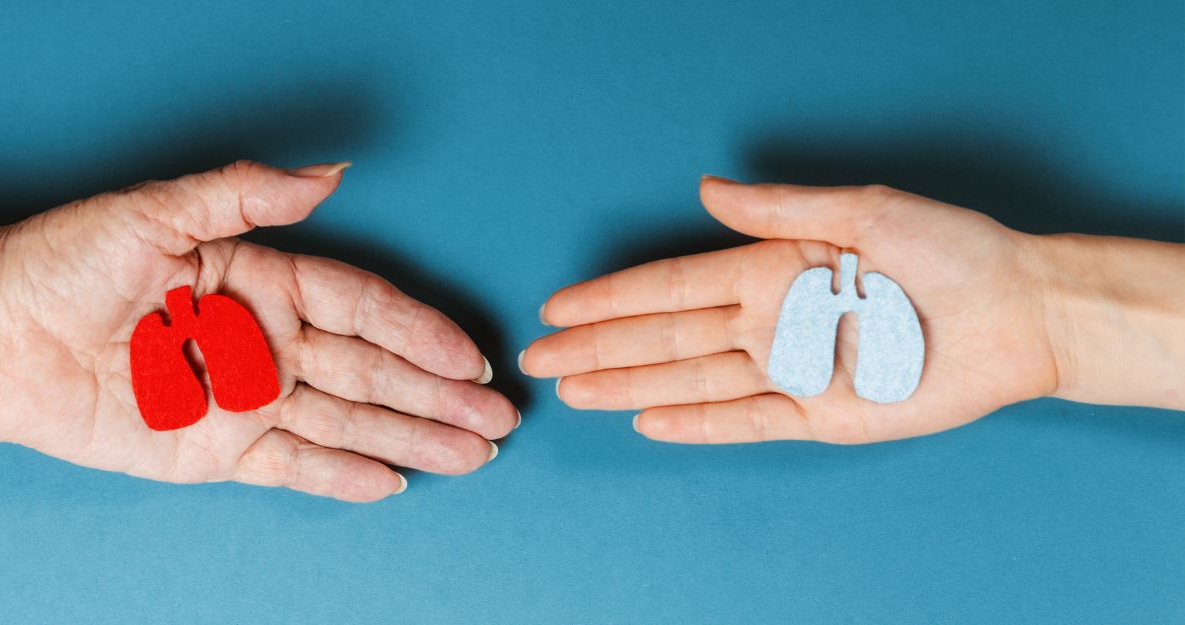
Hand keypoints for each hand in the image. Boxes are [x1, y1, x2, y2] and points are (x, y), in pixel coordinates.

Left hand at [0, 161, 513, 500]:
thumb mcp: (157, 212)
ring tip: (473, 454)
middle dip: (439, 397)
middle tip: (499, 418)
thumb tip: (331, 173)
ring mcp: (248, 401)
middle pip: (373, 372)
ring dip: (413, 437)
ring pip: (348, 421)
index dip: (421, 333)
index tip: (470, 357)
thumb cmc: (68, 261)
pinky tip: (395, 480)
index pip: (363, 309)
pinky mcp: (217, 451)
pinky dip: (343, 475)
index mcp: (264, 282)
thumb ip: (247, 196)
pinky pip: (295, 465)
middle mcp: (268, 343)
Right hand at [522, 178, 1068, 443]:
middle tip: (539, 359)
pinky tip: (648, 419)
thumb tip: (708, 191)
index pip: (671, 285)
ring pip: (690, 380)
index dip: (611, 296)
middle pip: (664, 338)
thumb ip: (780, 210)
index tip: (558, 305)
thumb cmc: (950, 251)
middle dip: (598, 347)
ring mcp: (790, 372)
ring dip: (628, 385)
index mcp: (772, 268)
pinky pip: (745, 421)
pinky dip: (697, 423)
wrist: (1018, 312)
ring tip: (573, 390)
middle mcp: (769, 322)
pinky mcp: (820, 416)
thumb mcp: (865, 211)